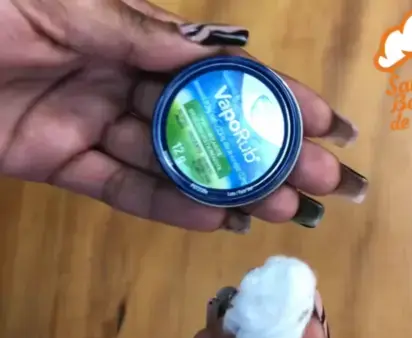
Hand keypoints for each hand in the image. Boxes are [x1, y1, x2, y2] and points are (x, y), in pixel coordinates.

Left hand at [1, 0, 366, 231]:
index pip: (218, 73)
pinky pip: (125, 190)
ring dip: (231, 189)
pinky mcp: (64, 164)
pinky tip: (214, 219)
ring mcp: (95, 127)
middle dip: (269, 154)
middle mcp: (122, 82)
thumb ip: (137, 32)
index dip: (275, 98)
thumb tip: (210, 55)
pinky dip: (168, 206)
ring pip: (175, 165)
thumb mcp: (61, 1)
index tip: (326, 124)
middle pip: (208, 126)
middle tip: (322, 182)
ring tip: (283, 209)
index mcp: (128, 36)